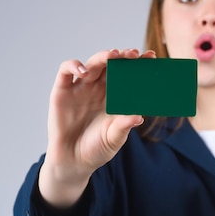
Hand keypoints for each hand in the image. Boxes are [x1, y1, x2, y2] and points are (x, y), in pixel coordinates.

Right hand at [39, 48, 155, 205]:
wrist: (73, 161)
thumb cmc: (97, 149)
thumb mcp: (114, 138)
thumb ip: (124, 126)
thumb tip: (139, 117)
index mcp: (116, 96)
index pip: (128, 74)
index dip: (138, 64)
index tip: (151, 57)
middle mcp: (99, 88)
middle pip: (112, 65)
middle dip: (123, 56)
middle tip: (133, 54)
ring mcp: (81, 87)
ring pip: (93, 64)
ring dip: (103, 56)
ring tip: (113, 55)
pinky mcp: (62, 90)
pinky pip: (66, 71)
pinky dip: (74, 66)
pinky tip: (84, 72)